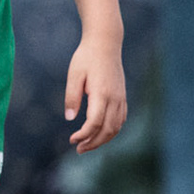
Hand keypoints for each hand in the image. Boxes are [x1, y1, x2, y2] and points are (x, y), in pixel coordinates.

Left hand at [66, 33, 126, 152]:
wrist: (105, 44)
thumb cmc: (86, 58)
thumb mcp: (74, 75)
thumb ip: (72, 97)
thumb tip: (70, 119)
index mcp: (101, 93)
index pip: (95, 122)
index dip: (84, 135)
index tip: (72, 139)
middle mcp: (115, 98)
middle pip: (108, 129)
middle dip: (94, 143)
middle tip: (78, 149)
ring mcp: (121, 98)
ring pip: (117, 127)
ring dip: (103, 139)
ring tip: (87, 145)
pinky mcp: (122, 97)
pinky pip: (121, 119)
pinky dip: (112, 130)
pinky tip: (100, 134)